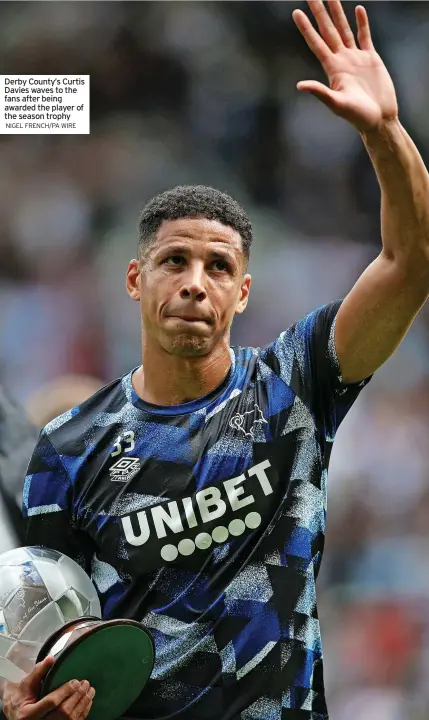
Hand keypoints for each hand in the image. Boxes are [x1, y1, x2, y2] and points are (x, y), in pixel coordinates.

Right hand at [2, 656, 94, 719]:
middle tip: (85, 684)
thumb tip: (51, 658)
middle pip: (63, 712)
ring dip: (82, 704)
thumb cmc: (21, 699)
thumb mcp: (26, 684)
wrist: (17, 714)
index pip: (51, 702)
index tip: (75, 681)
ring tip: (89, 690)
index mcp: (29, 713)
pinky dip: (82, 713)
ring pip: (70, 719)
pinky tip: (87, 702)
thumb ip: (38, 671)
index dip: (65, 691)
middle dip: (76, 697)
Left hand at [292, 0, 397, 131]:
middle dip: (319, 12)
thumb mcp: (337, 105)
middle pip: (328, 30)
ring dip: (338, 13)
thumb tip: (299, 85)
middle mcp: (342, 60)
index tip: (296, 12)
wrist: (379, 119)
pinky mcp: (371, 58)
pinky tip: (358, 10)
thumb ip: (320, 92)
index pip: (316, 43)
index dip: (306, 28)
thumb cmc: (358, 116)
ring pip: (344, 29)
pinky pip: (365, 36)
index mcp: (332, 68)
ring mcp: (356, 58)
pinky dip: (362, 23)